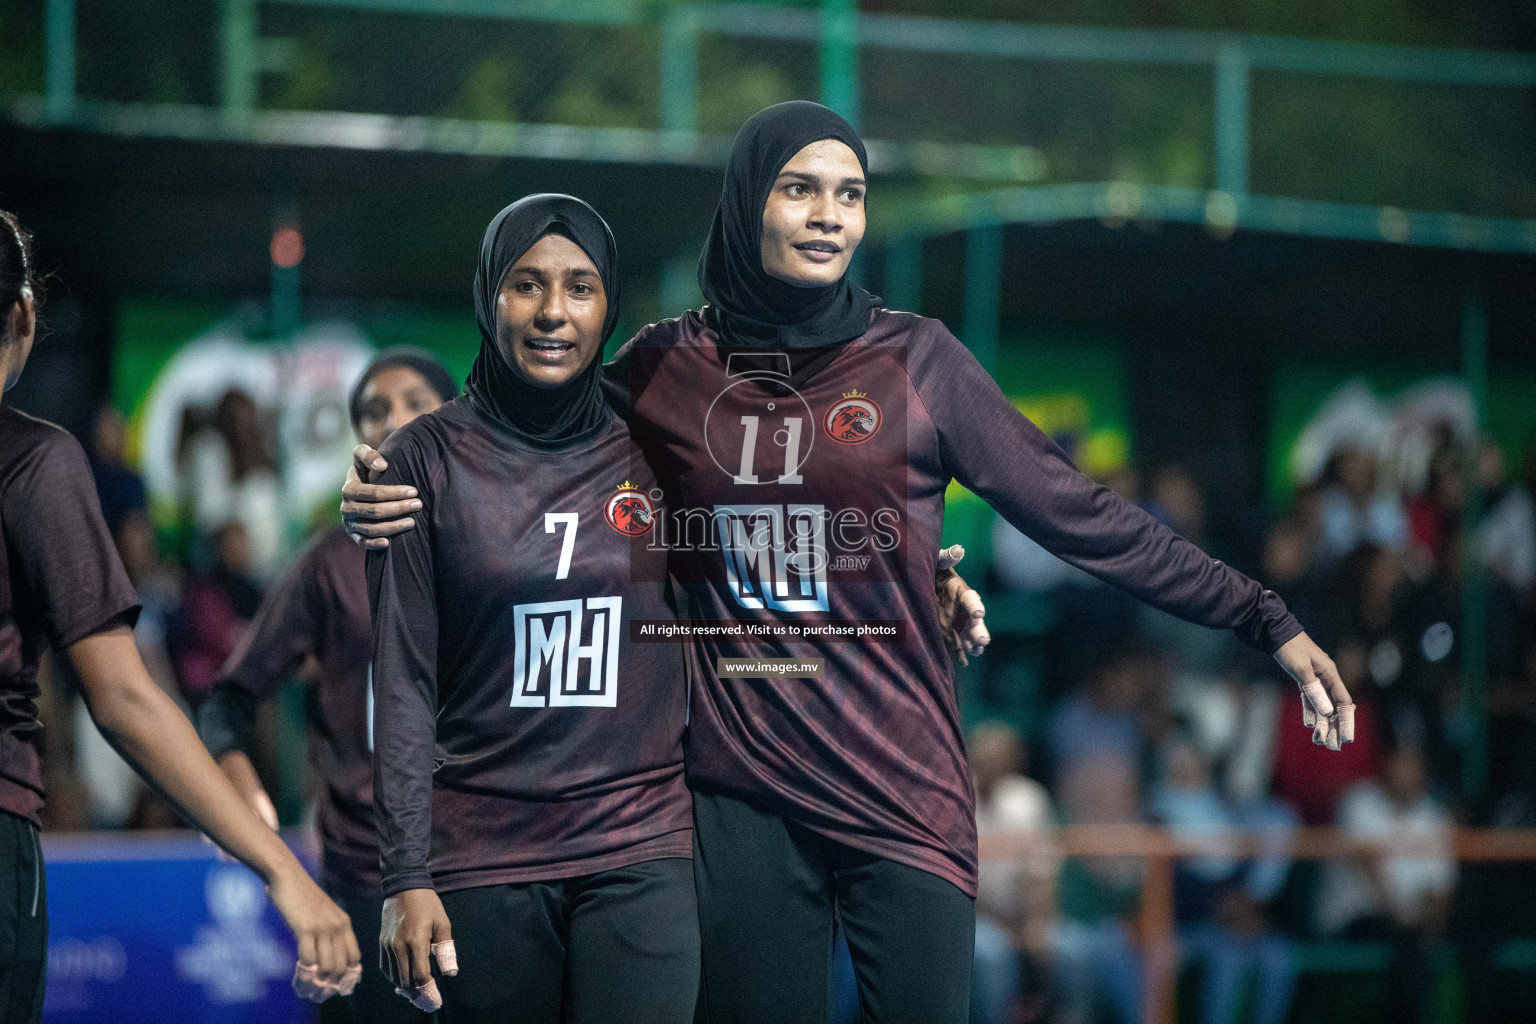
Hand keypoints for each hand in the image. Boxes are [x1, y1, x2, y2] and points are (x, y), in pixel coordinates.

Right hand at [266, 865, 361, 1001]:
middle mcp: (338, 926)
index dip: (347, 973)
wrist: (288, 876)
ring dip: (318, 979)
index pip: (355, 956)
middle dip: (332, 981)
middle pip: (343, 965)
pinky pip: (308, 959)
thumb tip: (328, 957)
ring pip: (328, 966)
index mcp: (345, 923)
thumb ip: (329, 931)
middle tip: (320, 988)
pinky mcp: (305, 929)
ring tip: (309, 982)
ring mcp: (323, 928)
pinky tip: (299, 969)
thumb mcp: (325, 913)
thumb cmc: (303, 896)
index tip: (336, 982)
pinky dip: (304, 969)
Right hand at [340, 444, 420, 549]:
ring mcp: (349, 522)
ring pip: (371, 528)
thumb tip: (382, 466)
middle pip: (375, 511)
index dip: (394, 493)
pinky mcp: (353, 534)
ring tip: (413, 522)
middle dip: (398, 508)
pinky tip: (389, 543)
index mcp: (349, 489)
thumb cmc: (365, 470)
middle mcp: (346, 507)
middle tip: (418, 505)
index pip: (373, 493)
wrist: (359, 485)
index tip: (414, 491)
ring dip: (393, 526)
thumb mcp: (362, 456)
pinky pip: (362, 542)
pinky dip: (374, 544)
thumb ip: (368, 454)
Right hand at [381, 888, 457, 1011]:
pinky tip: (403, 978)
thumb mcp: (443, 923)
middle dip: (417, 992)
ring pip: (394, 977)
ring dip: (405, 986)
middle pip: (405, 980)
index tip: (436, 998)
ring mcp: (388, 945)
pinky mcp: (381, 943)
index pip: (420, 975)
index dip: (429, 990)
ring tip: (417, 990)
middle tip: (427, 998)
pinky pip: (385, 968)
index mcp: (416, 941)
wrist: (403, 886)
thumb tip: (451, 973)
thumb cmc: (428, 904)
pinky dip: (394, 977)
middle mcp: (399, 946)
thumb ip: (446, 950)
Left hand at [936, 545, 989, 665]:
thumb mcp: (933, 560)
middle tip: (983, 641)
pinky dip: (959, 653)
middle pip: (972, 620)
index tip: (979, 613)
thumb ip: (944, 556)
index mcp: (959, 589)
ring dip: (971, 644)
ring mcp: (953, 620)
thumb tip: (959, 549)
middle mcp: (960, 607)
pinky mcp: (944, 630)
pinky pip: (953, 643)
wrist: (913, 582)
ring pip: (966, 634)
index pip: (970, 598)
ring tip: (977, 652)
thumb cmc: (926, 567)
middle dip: (978, 630)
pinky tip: (964, 663)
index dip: (974, 605)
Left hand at [1273, 631, 1353, 750]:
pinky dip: (1310, 710)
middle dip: (1333, 727)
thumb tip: (1327, 711)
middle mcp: (1326, 677)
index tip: (1346, 738)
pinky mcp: (1303, 677)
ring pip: (1321, 704)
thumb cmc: (1289, 647)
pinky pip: (1309, 698)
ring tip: (1319, 741)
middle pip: (1333, 707)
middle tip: (1331, 746)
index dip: (1346, 721)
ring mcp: (1315, 677)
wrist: (1274, 630)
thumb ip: (1313, 690)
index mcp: (1330, 674)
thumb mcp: (1301, 669)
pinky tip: (1309, 723)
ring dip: (1321, 722)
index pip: (1343, 703)